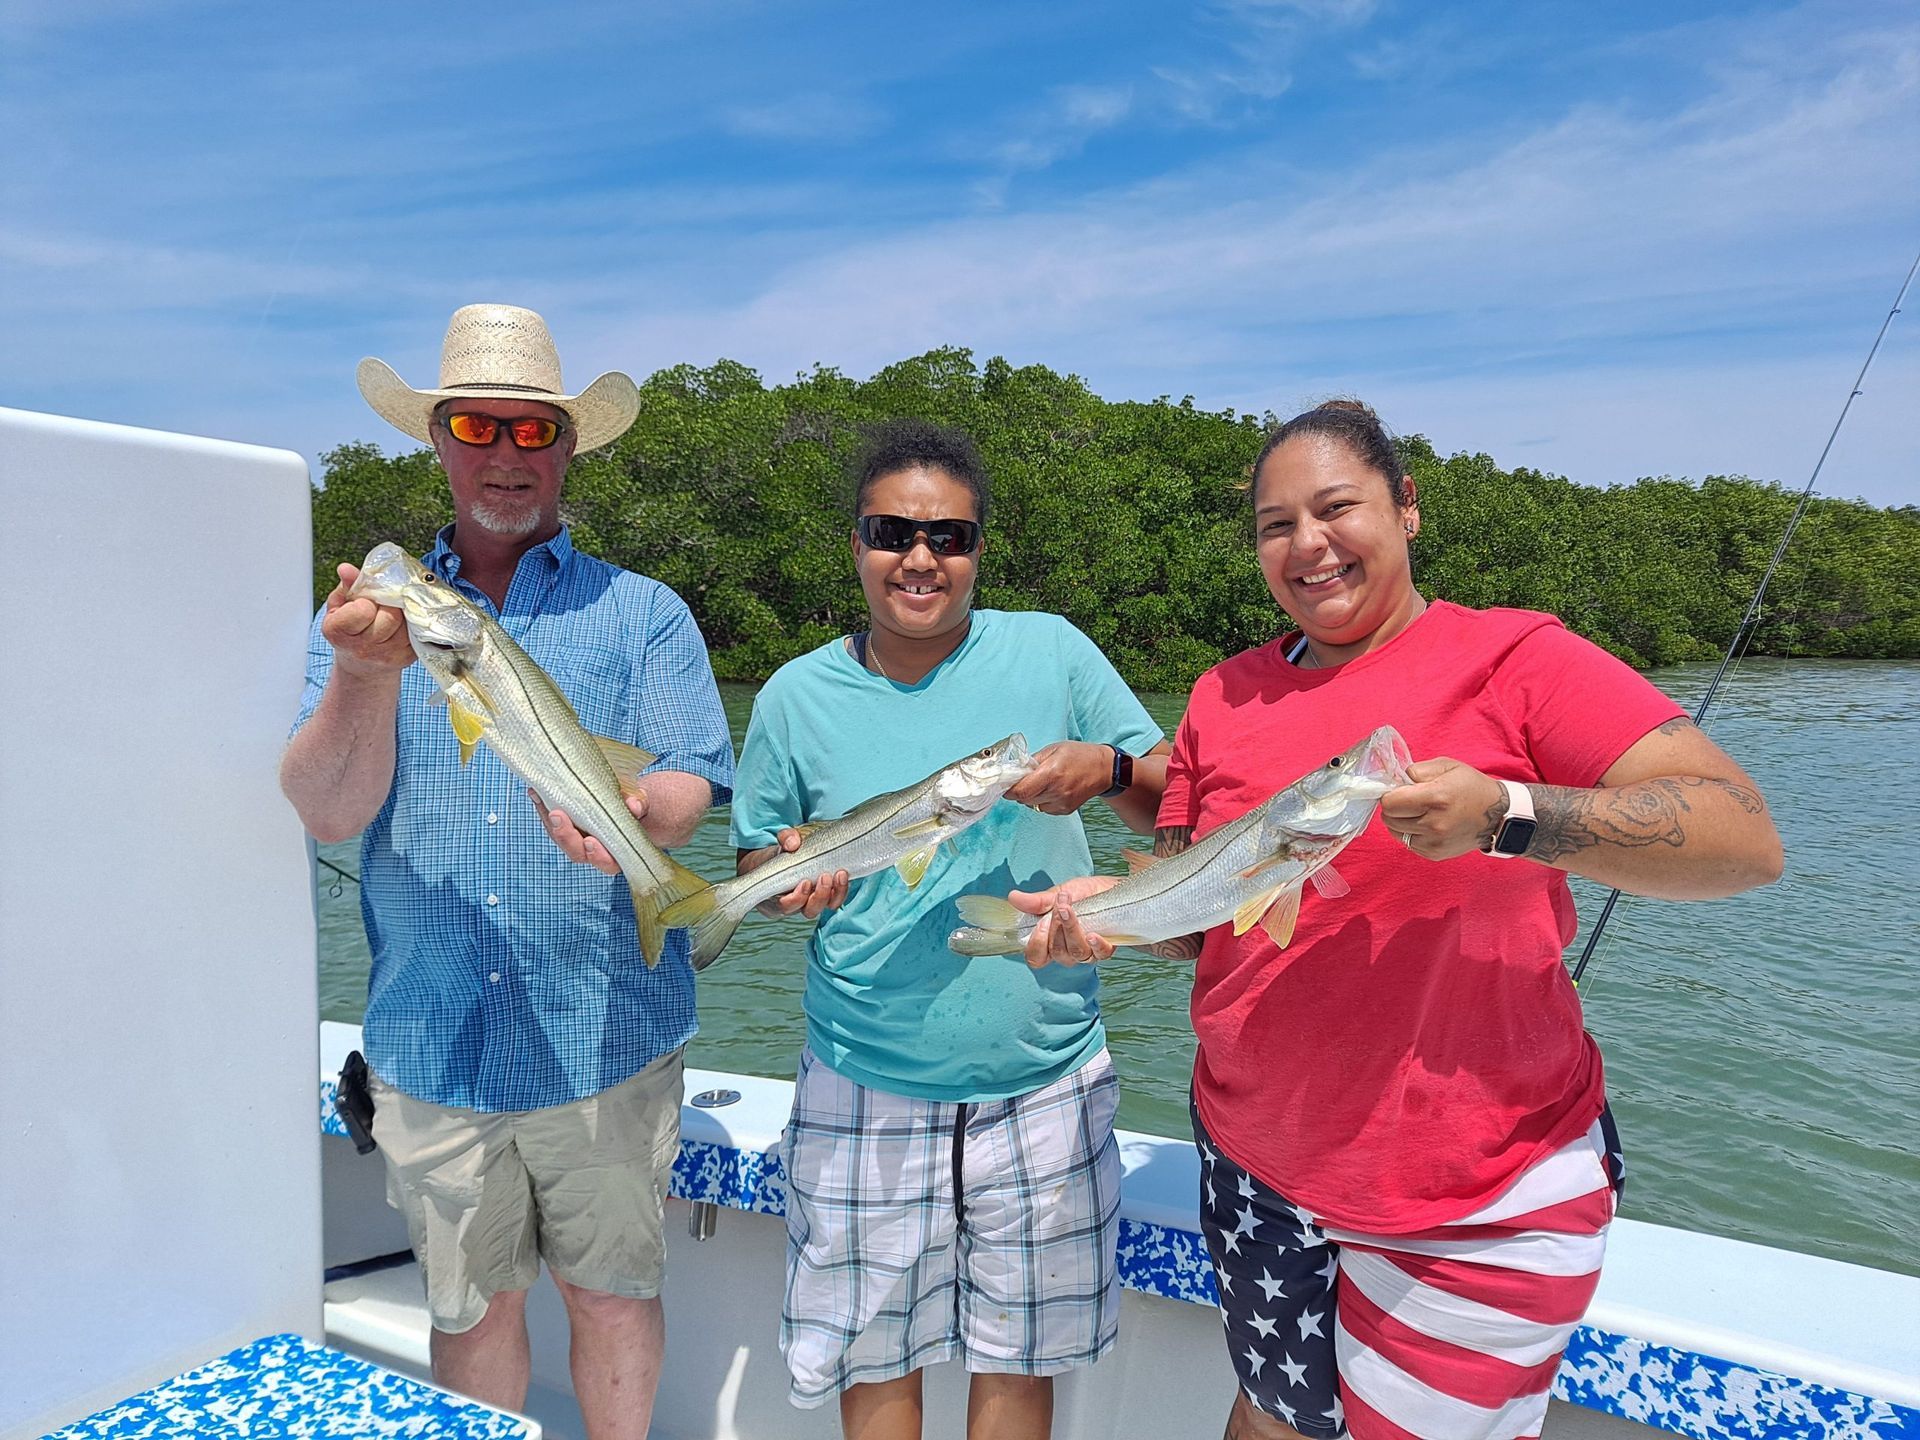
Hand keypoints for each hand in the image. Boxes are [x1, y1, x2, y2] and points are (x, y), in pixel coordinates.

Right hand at [321, 562, 413, 676]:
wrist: (361, 666)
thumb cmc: (349, 631)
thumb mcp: (339, 607)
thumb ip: (346, 586)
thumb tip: (347, 569)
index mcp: (339, 633)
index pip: (364, 609)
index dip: (367, 600)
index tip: (364, 601)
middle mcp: (363, 648)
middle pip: (390, 616)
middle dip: (388, 604)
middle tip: (383, 604)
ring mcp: (389, 655)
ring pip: (407, 622)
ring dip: (402, 611)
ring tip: (392, 611)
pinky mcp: (409, 657)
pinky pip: (418, 631)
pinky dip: (413, 622)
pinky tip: (403, 622)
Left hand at [533, 786, 646, 873]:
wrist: (625, 803)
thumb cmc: (633, 810)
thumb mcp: (639, 805)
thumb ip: (638, 806)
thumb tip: (634, 806)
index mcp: (615, 854)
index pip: (607, 862)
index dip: (598, 855)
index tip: (590, 842)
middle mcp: (592, 852)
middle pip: (576, 852)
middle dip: (565, 835)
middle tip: (558, 815)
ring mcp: (575, 841)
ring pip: (560, 838)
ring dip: (548, 820)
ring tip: (540, 797)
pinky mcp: (564, 828)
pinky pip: (551, 823)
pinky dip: (543, 808)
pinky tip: (536, 792)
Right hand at [752, 829, 848, 918]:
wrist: (785, 858)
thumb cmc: (779, 855)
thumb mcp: (780, 843)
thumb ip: (785, 838)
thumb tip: (793, 843)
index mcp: (776, 897)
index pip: (785, 906)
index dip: (796, 898)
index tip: (805, 882)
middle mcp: (796, 905)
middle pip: (809, 911)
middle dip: (819, 896)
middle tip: (825, 877)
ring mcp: (812, 902)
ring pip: (825, 907)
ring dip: (835, 893)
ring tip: (840, 875)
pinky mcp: (827, 896)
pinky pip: (835, 899)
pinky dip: (841, 890)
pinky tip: (844, 876)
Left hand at [1005, 741, 1113, 815]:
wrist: (1103, 770)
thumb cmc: (1079, 755)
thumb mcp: (1053, 749)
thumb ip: (1032, 761)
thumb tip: (1015, 771)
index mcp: (1051, 773)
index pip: (1020, 791)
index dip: (1008, 790)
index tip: (1005, 784)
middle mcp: (1056, 791)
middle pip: (1024, 799)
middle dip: (1019, 791)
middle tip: (1023, 779)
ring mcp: (1061, 803)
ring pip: (1032, 805)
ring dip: (1030, 796)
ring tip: (1041, 782)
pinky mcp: (1065, 810)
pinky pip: (1043, 808)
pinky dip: (1041, 800)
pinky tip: (1051, 789)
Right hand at [1009, 874, 1123, 967]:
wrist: (1110, 889)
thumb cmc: (1083, 894)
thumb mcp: (1057, 894)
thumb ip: (1037, 902)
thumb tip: (1013, 897)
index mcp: (1050, 941)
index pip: (1036, 958)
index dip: (1036, 946)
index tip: (1040, 923)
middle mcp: (1067, 951)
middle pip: (1056, 952)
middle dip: (1056, 927)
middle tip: (1060, 905)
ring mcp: (1087, 951)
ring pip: (1076, 952)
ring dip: (1072, 930)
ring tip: (1071, 908)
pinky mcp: (1105, 948)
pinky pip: (1100, 954)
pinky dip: (1096, 945)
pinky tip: (1093, 934)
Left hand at [1379, 758, 1507, 860]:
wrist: (1497, 816)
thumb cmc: (1471, 787)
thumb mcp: (1447, 766)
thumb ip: (1418, 770)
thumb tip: (1396, 779)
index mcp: (1437, 798)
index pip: (1390, 802)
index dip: (1390, 794)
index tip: (1399, 790)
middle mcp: (1434, 823)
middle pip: (1389, 818)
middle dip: (1394, 807)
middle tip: (1408, 800)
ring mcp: (1434, 842)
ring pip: (1395, 832)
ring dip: (1400, 821)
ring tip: (1418, 812)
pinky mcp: (1435, 854)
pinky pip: (1408, 843)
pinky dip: (1411, 833)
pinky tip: (1426, 824)